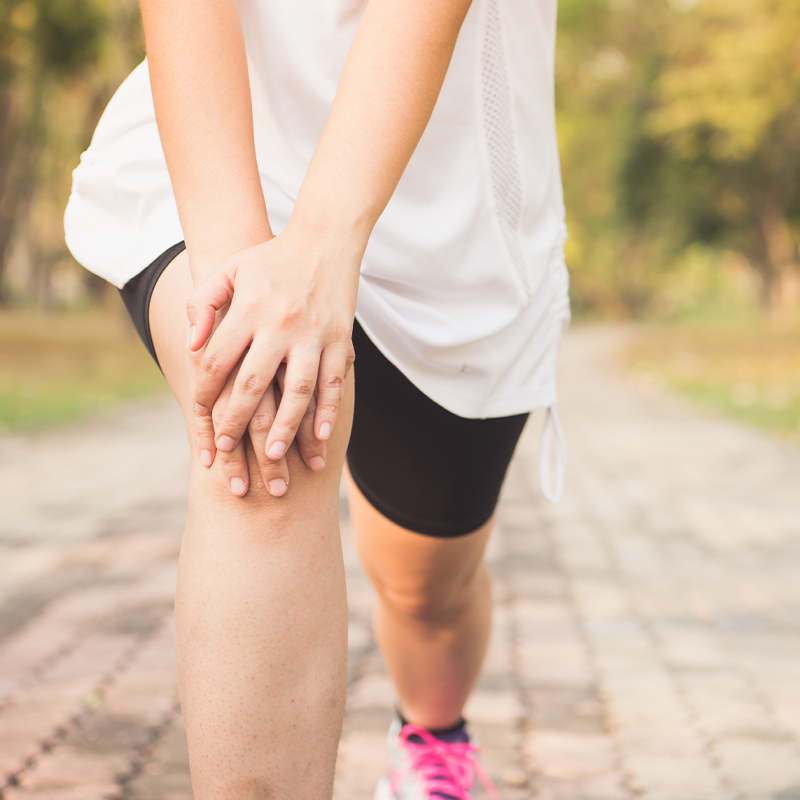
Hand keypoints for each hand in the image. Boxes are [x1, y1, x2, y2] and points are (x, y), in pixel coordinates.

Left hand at [186, 222, 359, 480]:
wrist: (325, 238)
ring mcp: (314, 334)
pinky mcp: (341, 339)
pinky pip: (334, 381)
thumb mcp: (227, 269)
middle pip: (254, 382)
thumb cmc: (270, 257)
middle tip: (228, 449)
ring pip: (299, 389)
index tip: (201, 417)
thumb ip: (203, 303)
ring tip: (273, 455)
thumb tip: (192, 345)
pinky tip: (320, 436)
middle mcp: (280, 324)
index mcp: (248, 308)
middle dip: (238, 420)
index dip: (206, 392)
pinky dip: (328, 411)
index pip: (218, 360)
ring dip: (286, 426)